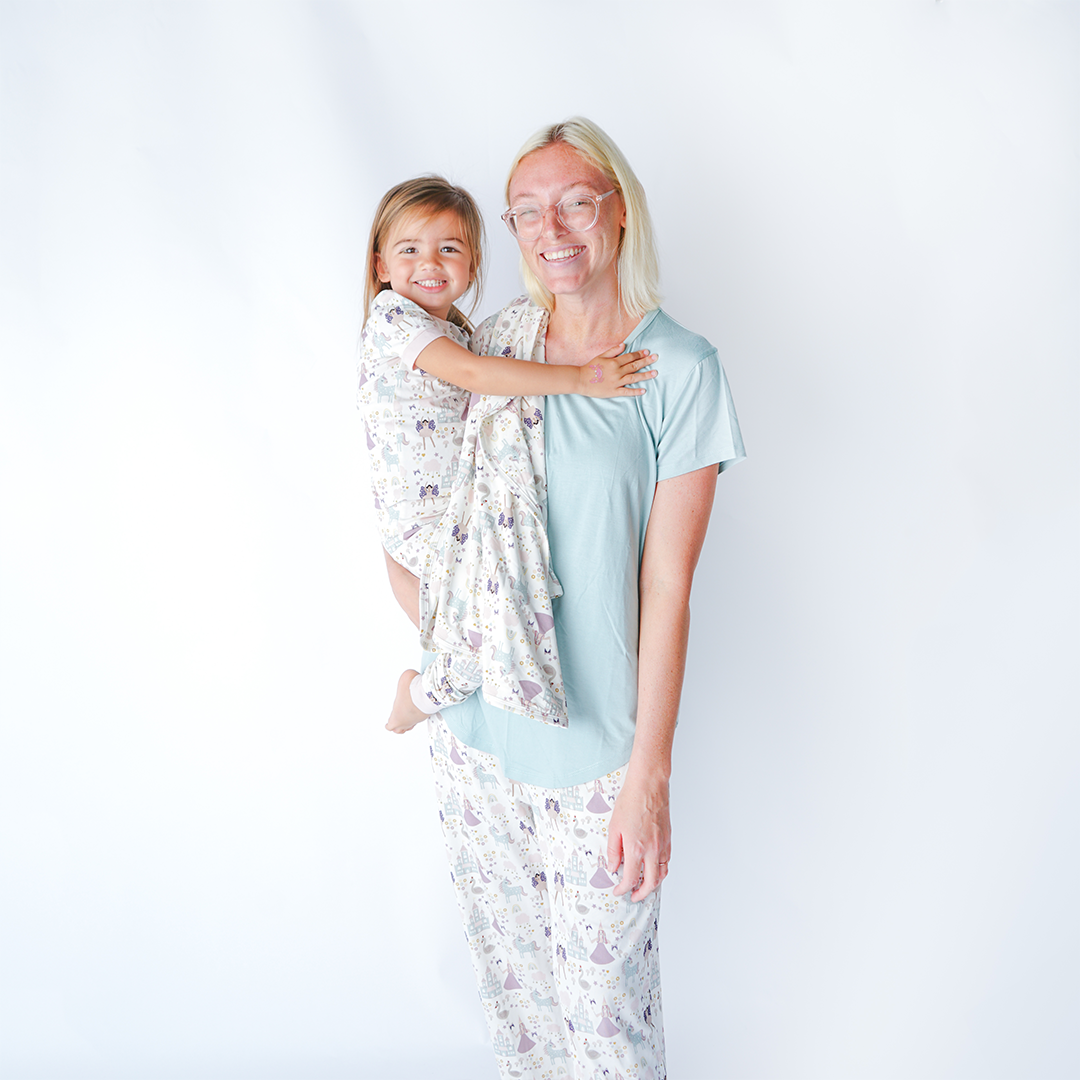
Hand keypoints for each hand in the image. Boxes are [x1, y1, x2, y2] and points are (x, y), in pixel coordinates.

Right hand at [580, 346, 656, 397]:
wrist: (580, 380)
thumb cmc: (590, 367)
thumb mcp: (601, 356)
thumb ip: (613, 351)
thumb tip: (624, 345)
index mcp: (614, 362)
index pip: (630, 357)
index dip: (639, 354)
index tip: (648, 352)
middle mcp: (617, 372)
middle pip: (634, 366)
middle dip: (646, 362)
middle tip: (656, 358)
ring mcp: (616, 382)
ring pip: (633, 378)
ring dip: (645, 375)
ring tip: (655, 373)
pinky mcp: (614, 391)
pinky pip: (626, 392)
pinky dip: (635, 391)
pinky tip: (643, 390)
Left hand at [608, 771, 670, 901]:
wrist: (648, 785)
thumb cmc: (630, 801)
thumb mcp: (614, 827)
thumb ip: (614, 850)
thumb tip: (613, 867)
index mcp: (636, 849)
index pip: (630, 879)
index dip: (623, 889)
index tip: (618, 890)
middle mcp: (652, 850)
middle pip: (650, 883)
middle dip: (641, 894)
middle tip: (633, 896)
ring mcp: (662, 845)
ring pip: (662, 873)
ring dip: (653, 884)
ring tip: (644, 886)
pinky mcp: (668, 838)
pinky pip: (667, 861)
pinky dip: (661, 870)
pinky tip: (654, 868)